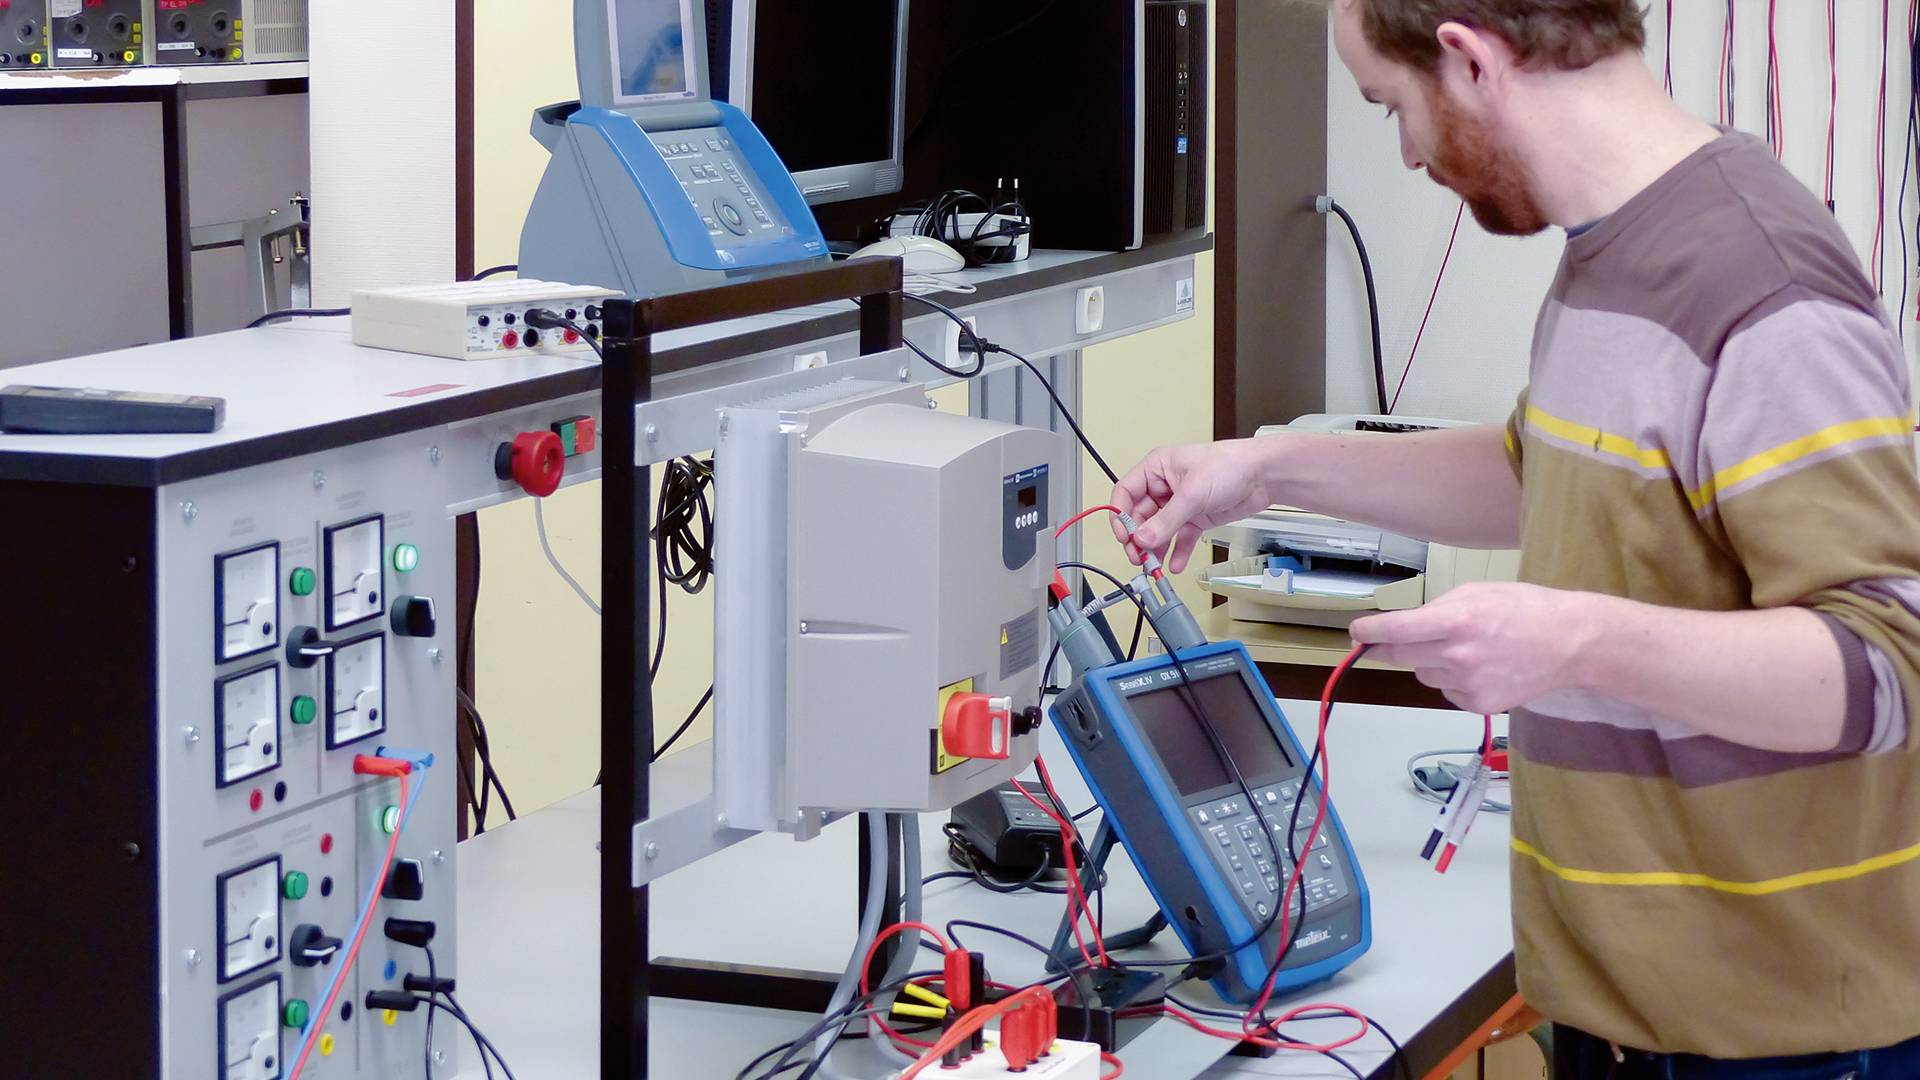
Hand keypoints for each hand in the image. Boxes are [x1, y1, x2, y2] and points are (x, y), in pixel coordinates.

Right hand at [1110, 439, 1277, 571]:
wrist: (1264, 476)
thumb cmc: (1229, 466)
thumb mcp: (1192, 493)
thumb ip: (1166, 520)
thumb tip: (1141, 539)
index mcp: (1156, 469)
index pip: (1126, 493)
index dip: (1121, 515)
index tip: (1124, 536)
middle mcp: (1164, 486)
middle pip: (1140, 516)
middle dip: (1138, 538)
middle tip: (1139, 557)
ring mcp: (1180, 504)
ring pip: (1158, 530)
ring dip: (1154, 548)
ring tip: (1154, 565)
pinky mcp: (1195, 518)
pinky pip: (1179, 539)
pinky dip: (1177, 552)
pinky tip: (1176, 564)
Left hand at [1347, 582, 1601, 713]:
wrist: (1570, 644)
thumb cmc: (1523, 608)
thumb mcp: (1476, 592)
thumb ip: (1437, 608)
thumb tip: (1401, 626)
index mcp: (1456, 621)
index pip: (1395, 631)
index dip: (1368, 632)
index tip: (1357, 632)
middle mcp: (1457, 656)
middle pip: (1399, 656)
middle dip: (1387, 647)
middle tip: (1388, 640)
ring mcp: (1467, 684)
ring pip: (1422, 674)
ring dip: (1429, 662)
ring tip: (1465, 649)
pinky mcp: (1477, 705)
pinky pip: (1445, 691)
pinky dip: (1451, 680)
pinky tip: (1480, 668)